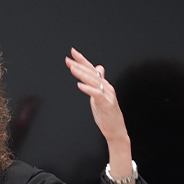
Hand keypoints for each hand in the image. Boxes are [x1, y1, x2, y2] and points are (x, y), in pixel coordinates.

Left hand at [65, 48, 134, 183]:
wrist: (115, 130)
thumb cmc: (106, 114)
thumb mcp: (99, 95)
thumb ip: (97, 82)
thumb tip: (98, 67)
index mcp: (103, 85)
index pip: (92, 69)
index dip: (82, 60)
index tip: (72, 52)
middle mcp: (106, 87)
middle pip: (92, 73)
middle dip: (79, 65)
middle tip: (68, 59)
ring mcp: (108, 95)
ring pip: (94, 82)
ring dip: (82, 74)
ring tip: (72, 69)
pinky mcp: (107, 104)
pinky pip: (96, 95)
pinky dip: (88, 89)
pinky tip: (79, 85)